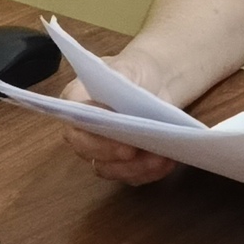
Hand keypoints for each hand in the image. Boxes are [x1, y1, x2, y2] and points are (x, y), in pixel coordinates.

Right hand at [57, 62, 176, 186]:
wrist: (152, 83)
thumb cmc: (133, 73)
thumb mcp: (125, 67)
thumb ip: (116, 81)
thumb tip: (110, 109)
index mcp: (75, 105)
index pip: (75, 126)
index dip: (92, 134)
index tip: (116, 131)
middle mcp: (83, 133)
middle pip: (89, 153)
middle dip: (113, 154)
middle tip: (134, 151)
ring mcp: (101, 152)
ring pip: (111, 169)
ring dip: (135, 167)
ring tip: (159, 158)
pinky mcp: (122, 164)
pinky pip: (132, 176)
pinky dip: (150, 172)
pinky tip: (168, 162)